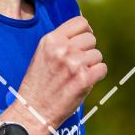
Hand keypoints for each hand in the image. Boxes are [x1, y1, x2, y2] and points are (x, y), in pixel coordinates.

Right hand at [10, 16, 106, 134]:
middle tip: (77, 65)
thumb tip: (85, 31)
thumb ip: (60, 42)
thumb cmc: (38, 85)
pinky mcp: (85, 78)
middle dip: (87, 51)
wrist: (33, 111)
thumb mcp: (43, 55)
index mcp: (51, 40)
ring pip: (98, 55)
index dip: (85, 32)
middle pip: (91, 39)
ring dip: (91, 65)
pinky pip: (102, 69)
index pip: (80, 23)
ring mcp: (74, 63)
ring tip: (76, 76)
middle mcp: (62, 48)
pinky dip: (96, 76)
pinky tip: (83, 83)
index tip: (83, 42)